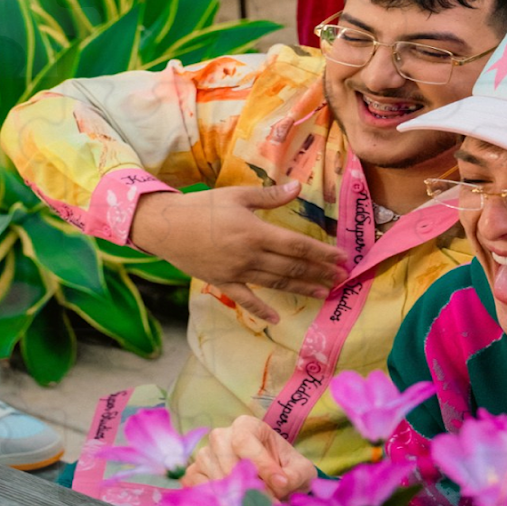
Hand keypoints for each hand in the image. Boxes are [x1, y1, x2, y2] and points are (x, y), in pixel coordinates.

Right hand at [130, 183, 349, 322]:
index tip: (342, 258)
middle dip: (319, 272)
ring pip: (276, 283)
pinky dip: (262, 310)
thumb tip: (297, 187)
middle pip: (292, 266)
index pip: (297, 245)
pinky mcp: (223, 283)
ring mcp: (237, 273)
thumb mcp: (237, 195)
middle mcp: (250, 256)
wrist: (165, 227)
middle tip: (342, 278)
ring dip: (302, 288)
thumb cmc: (201, 207)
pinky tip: (278, 319)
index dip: (322, 253)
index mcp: (256, 233)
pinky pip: (246, 299)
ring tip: (324, 292)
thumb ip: (270, 196)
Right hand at [183, 415, 317, 498]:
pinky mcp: (194, 476)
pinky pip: (198, 490)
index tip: (279, 484)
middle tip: (268, 505)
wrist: (274, 484)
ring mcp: (204, 456)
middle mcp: (221, 437)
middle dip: (249, 487)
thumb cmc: (287, 471)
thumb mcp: (300, 471)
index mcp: (246, 426)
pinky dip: (216, 504)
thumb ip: (293, 475)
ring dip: (236, 499)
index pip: (244, 441)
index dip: (260, 464)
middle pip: (226, 461)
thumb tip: (279, 482)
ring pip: (213, 479)